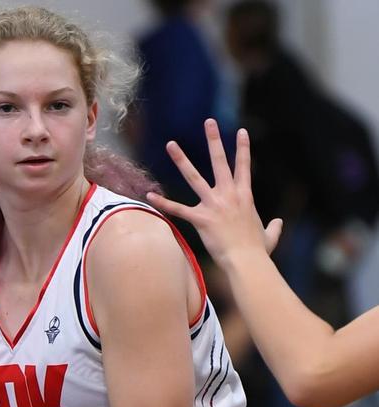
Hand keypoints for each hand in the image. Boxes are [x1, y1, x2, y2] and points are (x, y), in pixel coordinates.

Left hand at [146, 119, 283, 268]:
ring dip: (181, 160)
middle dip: (214, 140)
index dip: (243, 149)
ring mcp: (214, 205)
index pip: (244, 167)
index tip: (242, 132)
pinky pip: (178, 209)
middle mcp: (229, 195)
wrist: (247, 261)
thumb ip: (274, 228)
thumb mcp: (270, 237)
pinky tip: (149, 196)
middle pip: (219, 162)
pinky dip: (163, 203)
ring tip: (171, 144)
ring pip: (194, 177)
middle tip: (208, 122)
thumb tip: (279, 223)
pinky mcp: (201, 219)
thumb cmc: (258, 252)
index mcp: (245, 197)